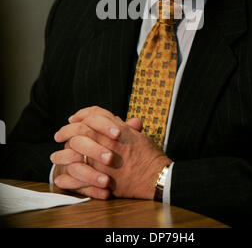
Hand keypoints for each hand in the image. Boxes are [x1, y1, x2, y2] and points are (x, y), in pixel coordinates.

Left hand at [51, 106, 171, 199]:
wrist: (155, 177)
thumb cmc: (150, 156)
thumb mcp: (139, 136)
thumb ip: (126, 127)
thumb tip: (120, 120)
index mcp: (116, 128)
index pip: (93, 114)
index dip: (82, 114)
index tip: (73, 118)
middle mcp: (106, 140)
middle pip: (80, 129)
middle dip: (67, 130)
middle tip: (59, 134)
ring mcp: (101, 158)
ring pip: (75, 149)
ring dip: (62, 152)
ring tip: (55, 156)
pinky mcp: (100, 176)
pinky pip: (77, 173)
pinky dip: (67, 175)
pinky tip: (60, 176)